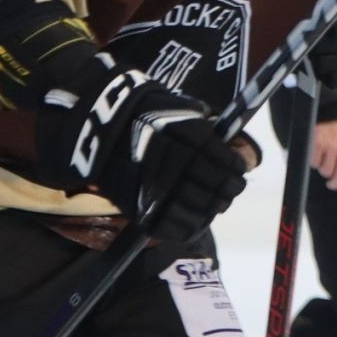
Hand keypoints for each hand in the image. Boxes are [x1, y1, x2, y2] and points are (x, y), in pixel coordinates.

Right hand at [48, 66, 248, 243]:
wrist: (97, 131)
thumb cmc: (144, 115)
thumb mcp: (177, 108)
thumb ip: (205, 126)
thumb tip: (234, 146)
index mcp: (192, 137)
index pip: (230, 163)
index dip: (238, 169)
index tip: (239, 171)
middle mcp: (180, 165)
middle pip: (220, 188)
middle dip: (229, 190)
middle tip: (230, 190)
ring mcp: (163, 190)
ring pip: (204, 210)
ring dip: (214, 208)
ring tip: (214, 204)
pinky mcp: (146, 211)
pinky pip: (179, 228)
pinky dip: (192, 226)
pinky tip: (196, 219)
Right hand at [310, 116, 336, 189]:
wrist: (335, 105)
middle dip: (334, 183)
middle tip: (330, 183)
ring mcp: (331, 147)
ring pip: (325, 171)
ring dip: (323, 168)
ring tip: (324, 159)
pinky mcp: (317, 143)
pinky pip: (313, 162)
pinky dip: (314, 160)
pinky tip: (317, 153)